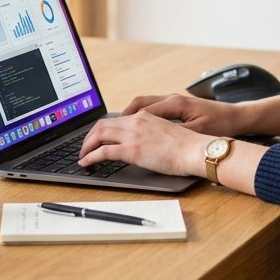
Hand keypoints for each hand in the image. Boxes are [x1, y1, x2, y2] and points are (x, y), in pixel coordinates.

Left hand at [78, 110, 209, 177]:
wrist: (196, 149)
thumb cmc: (188, 146)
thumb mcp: (167, 133)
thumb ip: (152, 134)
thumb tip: (144, 145)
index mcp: (145, 117)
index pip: (116, 119)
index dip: (102, 129)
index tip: (97, 138)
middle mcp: (136, 122)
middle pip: (103, 125)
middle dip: (90, 137)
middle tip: (85, 147)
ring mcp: (133, 135)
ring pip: (99, 135)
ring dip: (87, 146)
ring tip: (83, 156)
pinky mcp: (132, 150)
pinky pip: (102, 152)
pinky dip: (90, 157)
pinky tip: (86, 163)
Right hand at [121, 93, 248, 135]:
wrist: (237, 117)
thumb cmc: (220, 124)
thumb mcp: (197, 131)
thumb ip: (174, 133)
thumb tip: (153, 138)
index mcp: (175, 104)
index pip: (140, 110)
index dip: (124, 123)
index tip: (109, 133)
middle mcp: (171, 99)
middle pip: (137, 104)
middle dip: (119, 118)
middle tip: (102, 132)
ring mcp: (173, 101)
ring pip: (142, 105)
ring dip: (127, 117)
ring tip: (113, 131)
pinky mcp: (177, 107)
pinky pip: (151, 109)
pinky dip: (138, 116)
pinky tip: (134, 128)